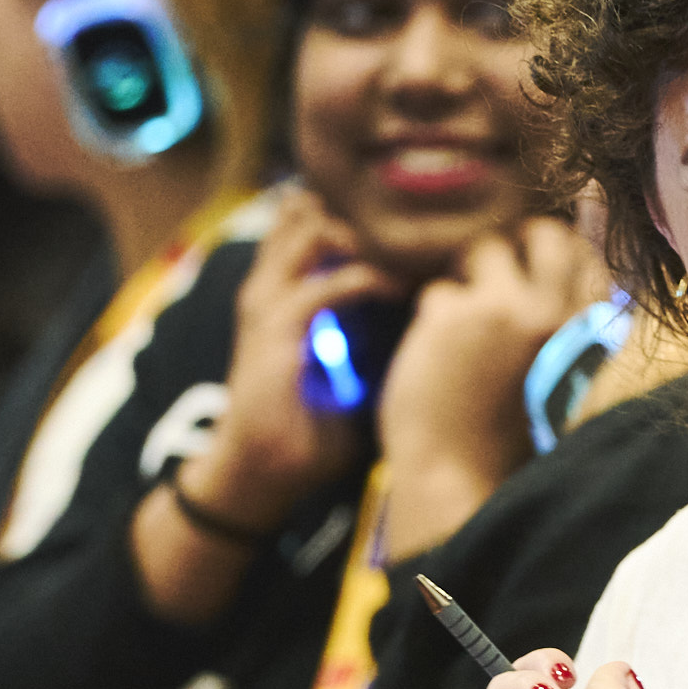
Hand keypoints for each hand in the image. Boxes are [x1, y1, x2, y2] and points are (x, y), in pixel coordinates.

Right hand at [172, 190, 398, 542]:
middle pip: (307, 214)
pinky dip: (366, 279)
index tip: (414, 227)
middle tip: (415, 231)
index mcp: (284, 296)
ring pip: (311, 230)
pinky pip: (326, 284)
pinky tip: (397, 288)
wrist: (256, 475)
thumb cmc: (303, 436)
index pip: (314, 227)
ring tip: (407, 252)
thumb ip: (375, 348)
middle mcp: (271, 290)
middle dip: (363, 213)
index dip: (360, 219)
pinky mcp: (275, 331)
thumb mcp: (349, 382)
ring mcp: (268, 304)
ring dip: (363, 236)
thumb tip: (430, 334)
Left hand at [378, 219, 618, 559]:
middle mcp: (555, 313)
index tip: (539, 273)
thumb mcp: (565, 378)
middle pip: (546, 234)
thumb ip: (570, 326)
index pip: (589, 256)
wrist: (460, 482)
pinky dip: (433, 320)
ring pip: (485, 249)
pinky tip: (437, 357)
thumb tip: (566, 263)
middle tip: (498, 276)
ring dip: (469, 277)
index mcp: (590, 333)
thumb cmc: (515, 439)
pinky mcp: (451, 316)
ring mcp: (503, 309)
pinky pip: (439, 290)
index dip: (561, 255)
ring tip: (462, 322)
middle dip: (520, 245)